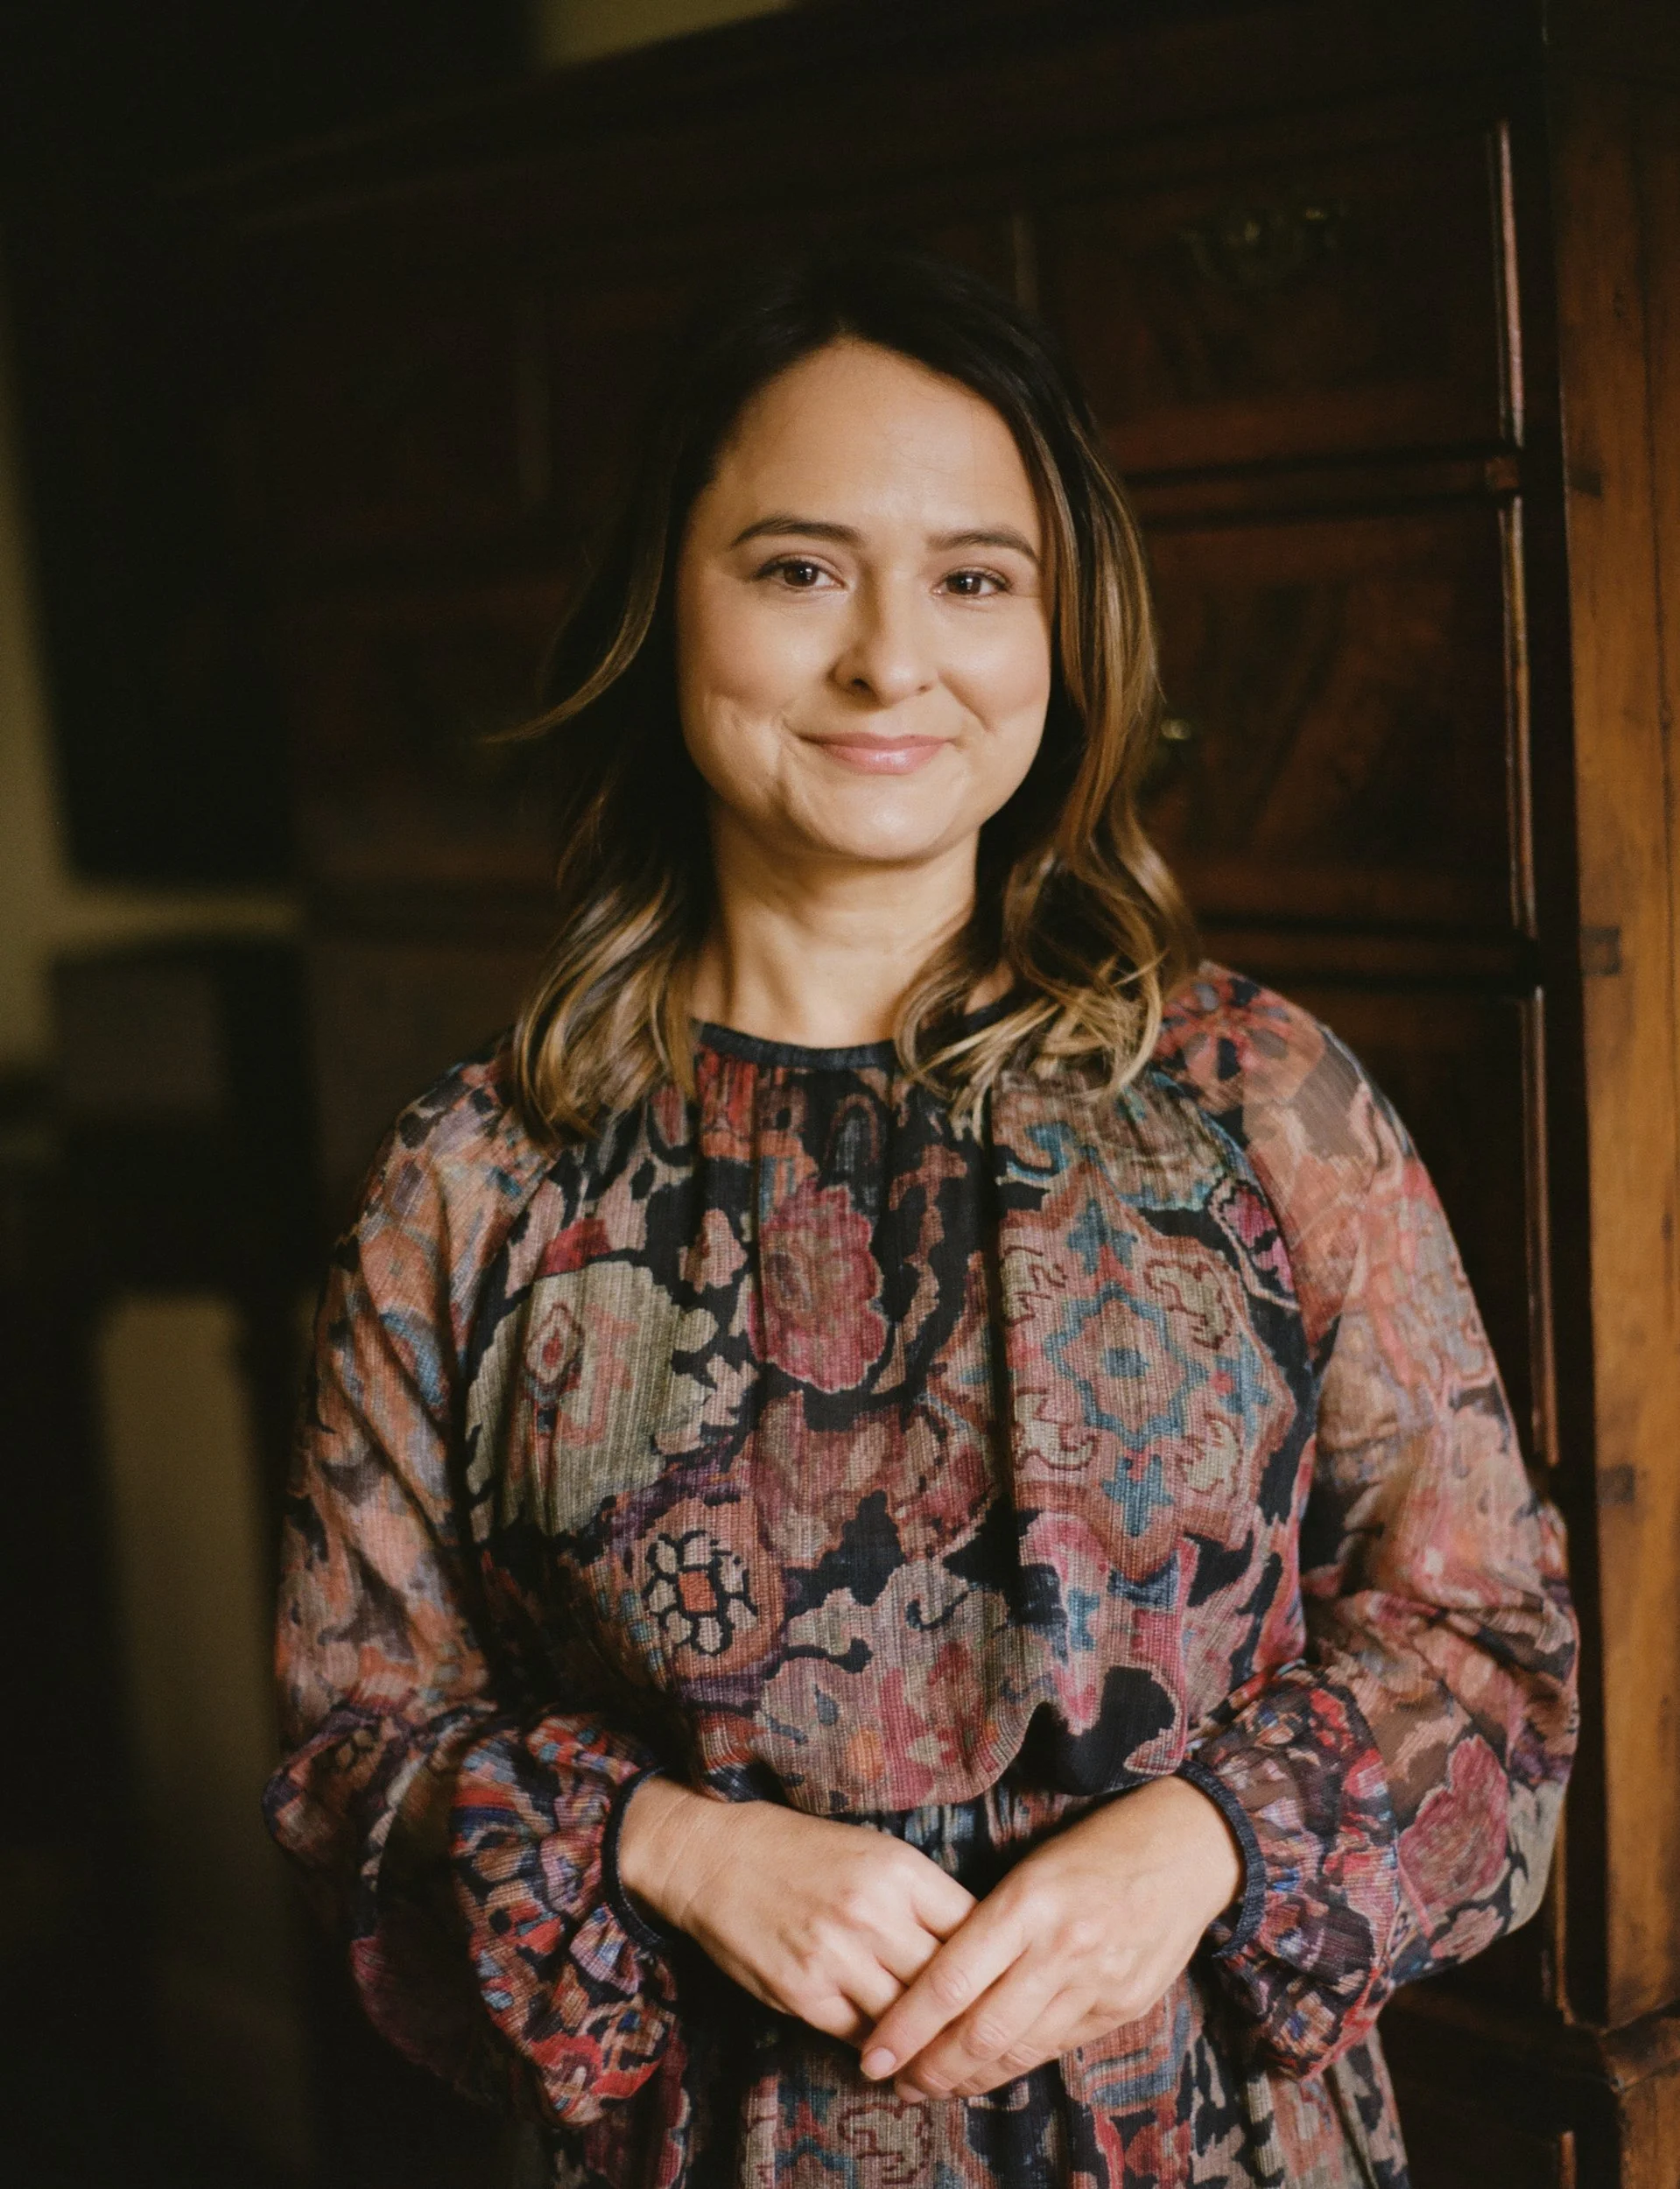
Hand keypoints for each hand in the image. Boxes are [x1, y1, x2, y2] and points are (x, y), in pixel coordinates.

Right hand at [617, 1778, 976, 2044]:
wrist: (715, 1857)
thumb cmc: (800, 1852)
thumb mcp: (872, 1853)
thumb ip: (919, 1898)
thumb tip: (972, 1948)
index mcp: (900, 1869)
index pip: (973, 1929)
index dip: (993, 1962)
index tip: (1004, 1983)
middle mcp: (874, 1913)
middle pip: (947, 1983)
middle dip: (967, 2013)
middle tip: (987, 2038)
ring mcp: (837, 1956)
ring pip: (907, 2019)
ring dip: (925, 2041)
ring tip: (946, 2059)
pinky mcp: (803, 1993)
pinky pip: (861, 2036)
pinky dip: (880, 2046)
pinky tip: (892, 2051)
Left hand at [858, 1775, 1241, 2100]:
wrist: (1187, 1848)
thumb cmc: (1096, 1847)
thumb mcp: (1033, 1867)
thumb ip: (991, 1924)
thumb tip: (939, 1983)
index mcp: (1028, 1901)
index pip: (951, 1979)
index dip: (907, 2025)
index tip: (873, 2053)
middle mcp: (1062, 1946)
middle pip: (981, 2030)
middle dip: (931, 2067)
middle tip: (895, 2082)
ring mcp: (1098, 1982)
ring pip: (1018, 2050)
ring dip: (970, 2077)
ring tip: (933, 2086)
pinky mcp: (1123, 2006)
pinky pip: (1056, 2046)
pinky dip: (1016, 2064)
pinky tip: (989, 2071)